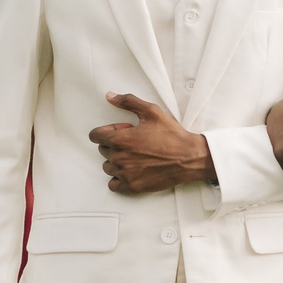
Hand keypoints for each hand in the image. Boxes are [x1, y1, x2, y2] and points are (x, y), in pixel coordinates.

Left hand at [88, 93, 214, 193]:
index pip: (95, 136)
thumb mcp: (151, 111)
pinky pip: (113, 185)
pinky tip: (131, 171)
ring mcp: (125, 174)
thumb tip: (109, 96)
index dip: (107, 131)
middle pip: (103, 151)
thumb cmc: (171, 135)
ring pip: (108, 167)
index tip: (120, 131)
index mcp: (120, 140)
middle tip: (133, 142)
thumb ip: (127, 102)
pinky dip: (119, 179)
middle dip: (114, 145)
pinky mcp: (132, 187)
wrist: (188, 157)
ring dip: (116, 161)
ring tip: (134, 156)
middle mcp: (119, 158)